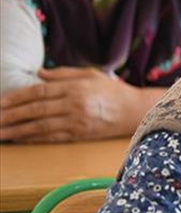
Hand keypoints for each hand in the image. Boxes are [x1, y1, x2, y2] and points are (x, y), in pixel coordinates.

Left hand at [0, 67, 154, 141]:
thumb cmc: (112, 90)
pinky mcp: (80, 134)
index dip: (16, 98)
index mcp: (74, 87)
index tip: (0, 103)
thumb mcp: (90, 74)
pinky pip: (52, 137)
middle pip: (35, 110)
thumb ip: (63, 73)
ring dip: (17, 130)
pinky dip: (34, 138)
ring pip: (40, 126)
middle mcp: (74, 105)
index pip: (38, 92)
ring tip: (1, 133)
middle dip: (11, 116)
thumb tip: (38, 74)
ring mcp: (77, 121)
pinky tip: (20, 138)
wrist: (135, 111)